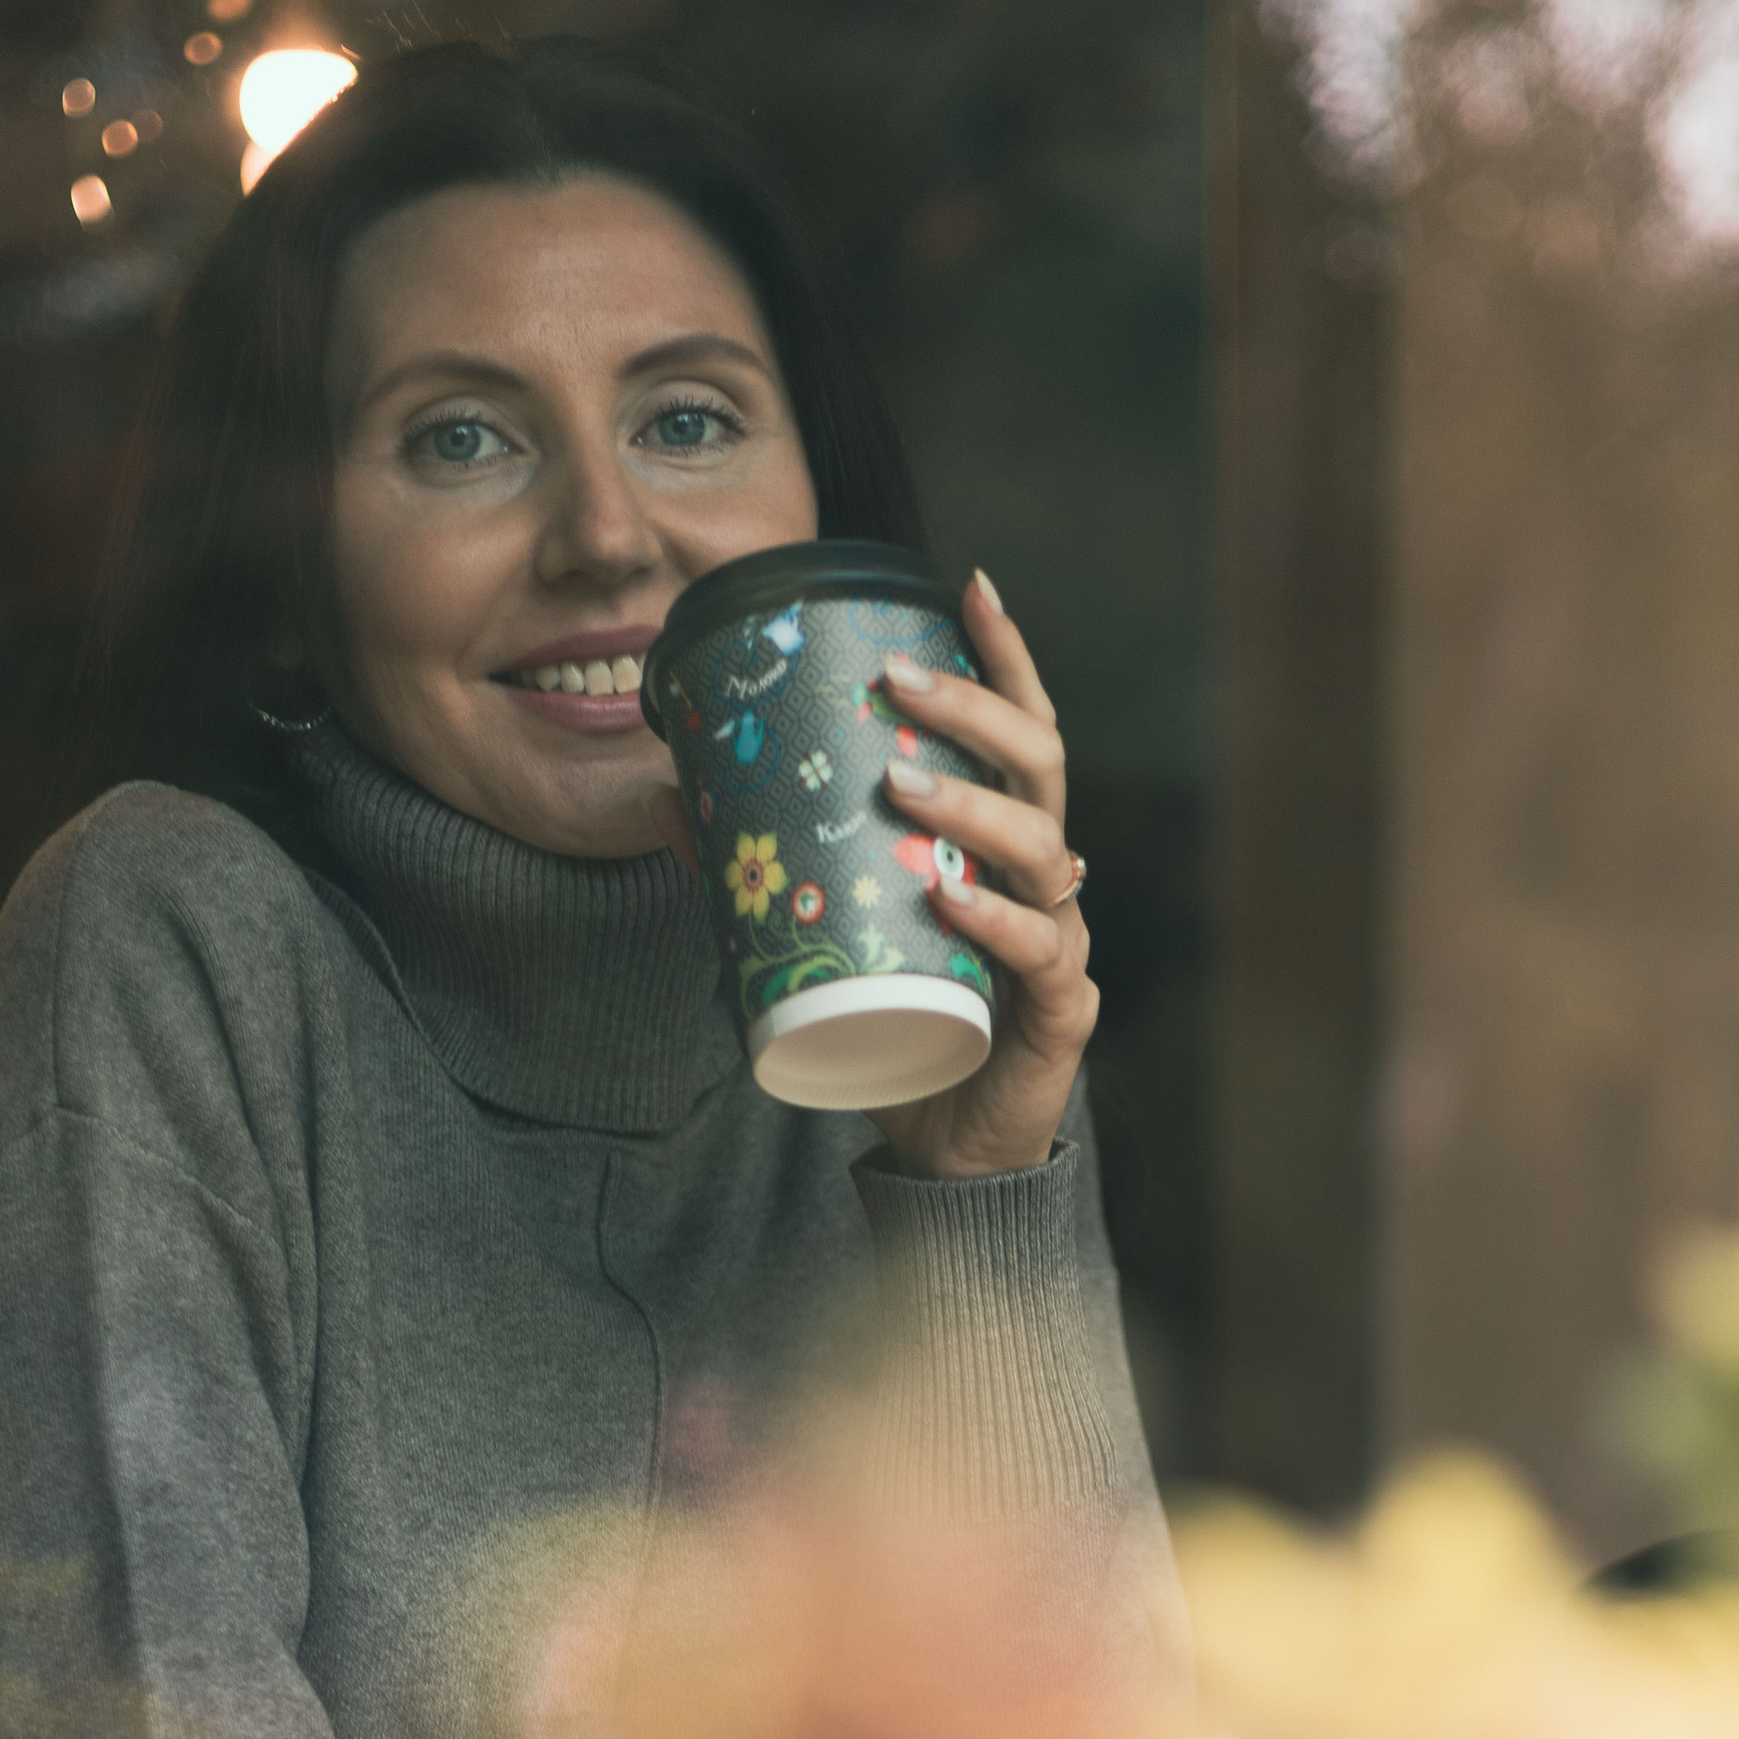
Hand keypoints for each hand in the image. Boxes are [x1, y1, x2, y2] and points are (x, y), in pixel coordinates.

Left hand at [647, 571, 1093, 1179]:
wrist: (949, 1152)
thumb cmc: (905, 1024)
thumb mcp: (837, 930)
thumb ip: (774, 864)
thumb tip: (678, 797)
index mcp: (1004, 844)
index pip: (1022, 731)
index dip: (1006, 659)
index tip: (969, 587)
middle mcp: (1047, 880)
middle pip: (1039, 768)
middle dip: (975, 711)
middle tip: (899, 682)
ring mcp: (1061, 942)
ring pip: (1046, 851)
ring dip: (974, 807)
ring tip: (902, 787)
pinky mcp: (1057, 1013)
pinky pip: (1041, 953)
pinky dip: (997, 920)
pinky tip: (949, 896)